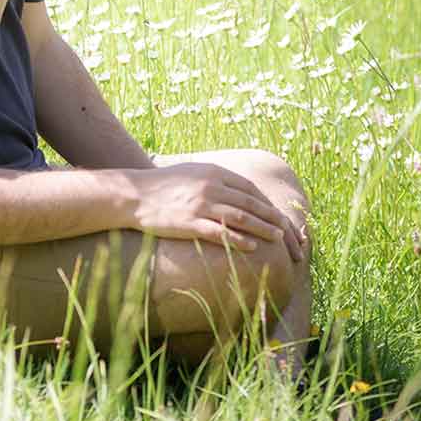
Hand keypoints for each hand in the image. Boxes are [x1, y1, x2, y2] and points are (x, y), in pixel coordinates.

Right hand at [129, 163, 304, 258]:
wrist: (133, 194)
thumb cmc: (162, 185)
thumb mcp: (191, 172)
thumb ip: (213, 179)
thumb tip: (234, 189)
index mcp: (214, 173)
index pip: (250, 190)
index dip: (268, 204)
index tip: (280, 216)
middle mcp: (211, 186)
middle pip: (251, 204)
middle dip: (273, 218)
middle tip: (288, 232)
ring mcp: (200, 205)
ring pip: (241, 218)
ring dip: (263, 229)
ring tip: (278, 239)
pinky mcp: (189, 223)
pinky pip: (220, 232)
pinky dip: (238, 240)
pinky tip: (251, 247)